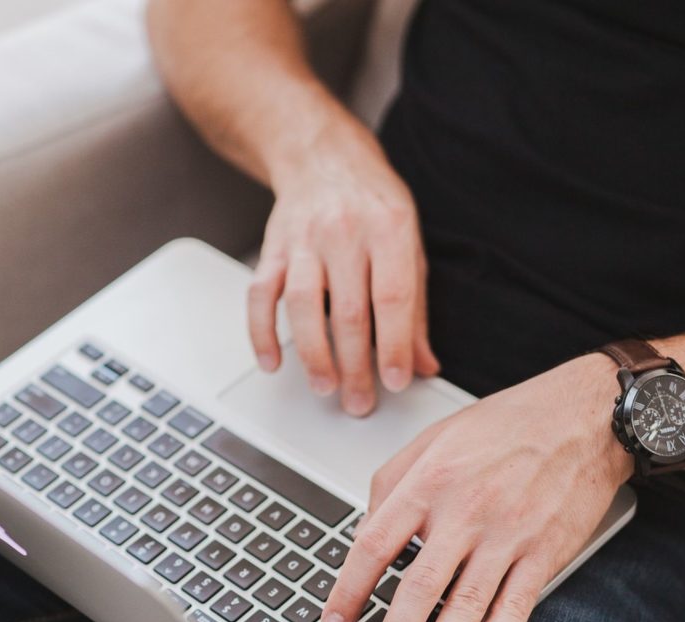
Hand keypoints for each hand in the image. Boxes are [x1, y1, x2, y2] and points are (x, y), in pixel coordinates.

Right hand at [248, 116, 439, 415]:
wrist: (322, 156)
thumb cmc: (371, 203)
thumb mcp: (408, 243)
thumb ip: (415, 307)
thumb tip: (423, 363)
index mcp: (388, 229)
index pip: (392, 297)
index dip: (395, 345)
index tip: (398, 381)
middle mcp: (344, 232)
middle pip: (348, 311)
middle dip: (355, 366)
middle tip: (359, 402)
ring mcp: (303, 241)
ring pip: (303, 306)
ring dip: (313, 354)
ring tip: (325, 387)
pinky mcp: (272, 250)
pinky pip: (260, 296)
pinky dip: (262, 333)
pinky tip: (273, 362)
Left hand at [319, 354, 632, 621]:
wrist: (586, 415)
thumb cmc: (506, 425)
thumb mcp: (434, 438)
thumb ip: (391, 484)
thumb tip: (364, 533)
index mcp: (428, 481)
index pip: (373, 544)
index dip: (348, 590)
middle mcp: (465, 510)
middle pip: (417, 586)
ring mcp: (507, 534)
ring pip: (465, 605)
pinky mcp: (544, 552)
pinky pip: (516, 605)